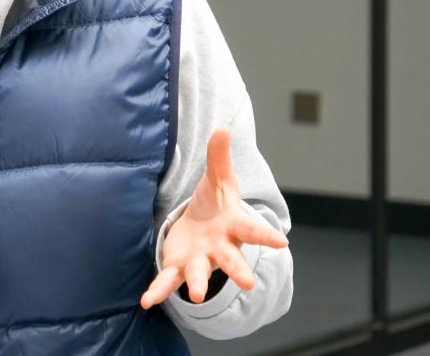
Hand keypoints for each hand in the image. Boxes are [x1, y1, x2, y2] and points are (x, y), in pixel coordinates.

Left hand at [140, 127, 286, 307]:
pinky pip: (167, 281)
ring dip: (199, 283)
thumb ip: (218, 157)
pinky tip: (146, 302)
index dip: (266, 235)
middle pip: (230, 259)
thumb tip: (222, 127)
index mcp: (233, 225)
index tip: (282, 241)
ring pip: (200, 273)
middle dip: (238, 269)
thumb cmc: (214, 204)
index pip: (252, 229)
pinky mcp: (178, 266)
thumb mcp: (217, 179)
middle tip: (248, 282)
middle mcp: (219, 247)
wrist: (200, 227)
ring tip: (198, 295)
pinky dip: (158, 291)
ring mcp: (200, 259)